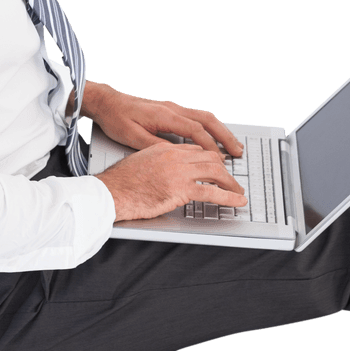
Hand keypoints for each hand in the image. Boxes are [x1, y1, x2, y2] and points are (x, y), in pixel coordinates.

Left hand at [84, 83, 242, 156]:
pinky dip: (210, 127)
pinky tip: (214, 137)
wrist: (108, 102)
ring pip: (205, 116)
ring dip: (221, 131)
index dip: (210, 145)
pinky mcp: (171, 109)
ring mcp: (173, 107)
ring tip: (233, 145)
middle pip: (207, 120)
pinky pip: (197, 117)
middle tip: (238, 151)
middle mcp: (173, 108)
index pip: (195, 130)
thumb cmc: (117, 120)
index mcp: (165, 115)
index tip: (221, 160)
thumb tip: (176, 156)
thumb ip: (155, 146)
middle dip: (225, 136)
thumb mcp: (132, 137)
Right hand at [96, 141, 246, 221]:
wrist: (111, 192)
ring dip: (231, 183)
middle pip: (210, 157)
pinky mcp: (180, 189)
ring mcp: (179, 171)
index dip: (210, 158)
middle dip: (225, 169)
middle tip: (232, 179)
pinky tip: (237, 201)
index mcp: (165, 149)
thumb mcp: (140, 162)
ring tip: (238, 191)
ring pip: (215, 172)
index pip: (195, 149)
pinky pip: (211, 192)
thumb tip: (165, 171)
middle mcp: (175, 156)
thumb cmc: (120, 182)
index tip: (218, 166)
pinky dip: (228, 197)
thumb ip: (157, 162)